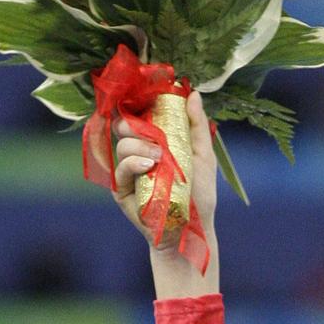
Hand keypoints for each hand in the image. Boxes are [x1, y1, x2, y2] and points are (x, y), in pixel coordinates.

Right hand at [112, 88, 218, 252]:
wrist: (193, 230)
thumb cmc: (200, 196)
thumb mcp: (203, 157)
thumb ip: (197, 126)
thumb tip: (192, 93)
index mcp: (156, 142)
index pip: (141, 115)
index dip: (141, 104)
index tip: (149, 99)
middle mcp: (140, 153)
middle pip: (124, 125)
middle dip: (136, 122)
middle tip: (154, 133)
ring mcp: (129, 171)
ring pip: (121, 144)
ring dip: (140, 144)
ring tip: (158, 157)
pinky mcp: (122, 190)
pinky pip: (120, 168)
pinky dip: (132, 163)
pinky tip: (148, 165)